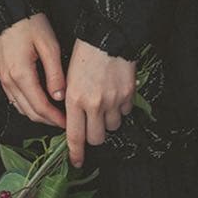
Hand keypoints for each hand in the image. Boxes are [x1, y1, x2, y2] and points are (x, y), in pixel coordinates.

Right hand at [0, 12, 66, 129]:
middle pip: (28, 111)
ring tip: (53, 114)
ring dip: (36, 114)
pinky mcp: (1, 73)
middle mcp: (9, 80)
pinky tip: (38, 101)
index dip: (55, 118)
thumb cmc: (29, 24)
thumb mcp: (48, 45)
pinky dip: (26, 105)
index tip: (67, 122)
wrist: (8, 10)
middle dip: (47, 120)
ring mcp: (2, 78)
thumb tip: (60, 96)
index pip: (40, 106)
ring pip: (19, 107)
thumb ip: (55, 73)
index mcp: (21, 74)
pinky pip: (13, 98)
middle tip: (63, 122)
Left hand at [65, 38, 135, 167]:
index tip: (77, 162)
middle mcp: (94, 104)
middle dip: (94, 135)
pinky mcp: (128, 94)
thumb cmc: (85, 52)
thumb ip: (71, 100)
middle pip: (96, 138)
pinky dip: (121, 107)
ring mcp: (113, 100)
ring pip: (113, 126)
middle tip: (93, 124)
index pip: (75, 135)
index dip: (76, 153)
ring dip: (108, 120)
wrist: (108, 35)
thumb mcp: (69, 77)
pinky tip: (116, 93)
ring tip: (105, 103)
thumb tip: (73, 119)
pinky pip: (125, 112)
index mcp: (74, 99)